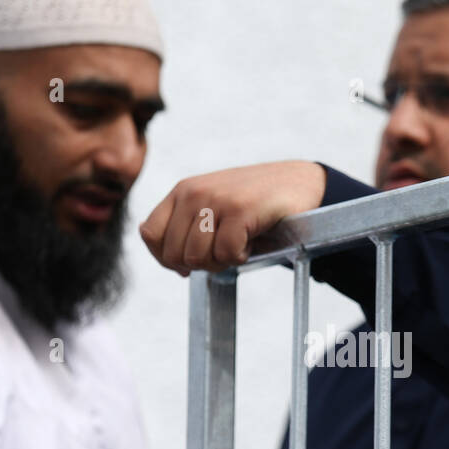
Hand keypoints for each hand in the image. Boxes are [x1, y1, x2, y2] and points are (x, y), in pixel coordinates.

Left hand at [140, 160, 325, 274]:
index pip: (150, 234)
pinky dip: (241, 257)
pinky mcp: (240, 209)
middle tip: (224, 252)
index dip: (167, 258)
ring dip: (222, 261)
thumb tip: (173, 265)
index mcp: (182, 191)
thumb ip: (186, 229)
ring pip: (197, 257)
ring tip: (239, 245)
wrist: (298, 183)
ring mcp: (216, 199)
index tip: (191, 262)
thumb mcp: (212, 209)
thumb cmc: (254, 204)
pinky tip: (252, 241)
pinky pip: (226, 254)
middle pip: (174, 254)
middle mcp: (193, 192)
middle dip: (199, 264)